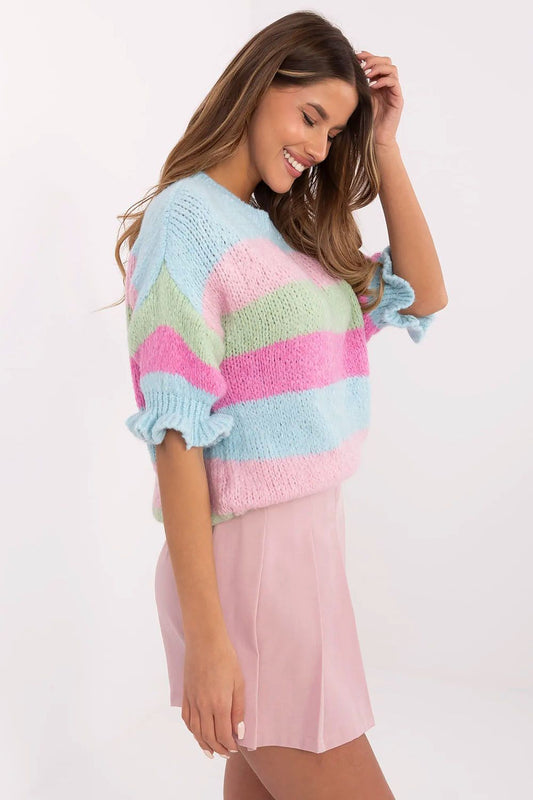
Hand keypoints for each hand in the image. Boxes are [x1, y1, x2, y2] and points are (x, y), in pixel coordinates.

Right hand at [181, 635, 245, 758]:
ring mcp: (192, 701)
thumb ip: (238, 709)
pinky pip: (187, 719)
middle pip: (208, 737)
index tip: (236, 749)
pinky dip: (192, 731)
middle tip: (226, 754)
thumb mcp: (239, 682)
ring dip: (204, 744)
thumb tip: (238, 732)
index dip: (229, 745)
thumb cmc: (226, 658)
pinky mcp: (186, 695)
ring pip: (196, 731)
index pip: (223, 735)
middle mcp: (203, 706)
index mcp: (219, 704)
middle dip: (218, 749)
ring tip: (211, 752)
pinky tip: (197, 734)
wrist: (205, 641)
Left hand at [356, 50, 403, 146]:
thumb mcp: (358, 99)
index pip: (377, 61)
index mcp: (378, 82)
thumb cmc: (366, 121)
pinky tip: (373, 86)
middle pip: (386, 61)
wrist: (375, 139)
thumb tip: (346, 72)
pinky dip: (384, 81)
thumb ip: (357, 86)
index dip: (368, 56)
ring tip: (368, 75)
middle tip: (363, 67)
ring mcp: (393, 91)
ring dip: (379, 69)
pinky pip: (394, 82)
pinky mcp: (398, 98)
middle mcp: (387, 84)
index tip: (356, 57)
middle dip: (374, 60)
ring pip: (392, 69)